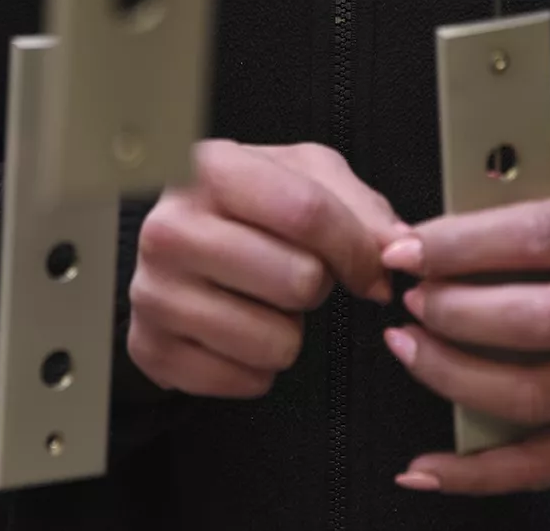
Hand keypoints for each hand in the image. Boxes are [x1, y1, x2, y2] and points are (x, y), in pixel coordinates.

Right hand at [127, 138, 405, 399]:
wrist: (174, 243)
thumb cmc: (246, 204)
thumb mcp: (303, 176)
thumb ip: (358, 205)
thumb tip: (396, 249)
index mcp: (209, 169)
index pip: (306, 211)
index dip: (356, 247)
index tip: (371, 265)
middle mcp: (170, 228)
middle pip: (299, 280)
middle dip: (315, 283)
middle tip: (291, 269)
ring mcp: (154, 292)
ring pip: (277, 341)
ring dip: (288, 328)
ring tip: (261, 296)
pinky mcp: (153, 349)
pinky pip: (248, 381)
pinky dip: (257, 364)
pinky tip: (236, 326)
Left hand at [380, 191, 549, 495]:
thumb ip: (539, 220)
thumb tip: (443, 234)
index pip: (533, 238)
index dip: (460, 246)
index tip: (407, 250)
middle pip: (531, 320)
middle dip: (453, 311)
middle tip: (410, 298)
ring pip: (532, 394)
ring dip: (454, 376)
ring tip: (409, 346)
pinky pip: (545, 462)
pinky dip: (480, 470)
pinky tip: (431, 463)